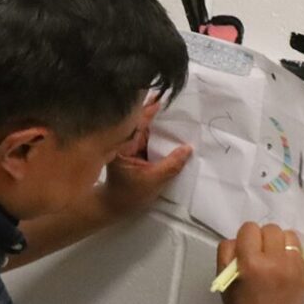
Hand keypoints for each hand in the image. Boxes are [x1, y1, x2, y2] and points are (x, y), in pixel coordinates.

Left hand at [101, 100, 190, 216]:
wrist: (115, 206)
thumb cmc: (129, 195)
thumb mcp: (154, 181)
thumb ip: (171, 164)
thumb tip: (188, 148)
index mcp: (121, 146)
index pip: (135, 123)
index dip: (148, 110)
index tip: (162, 99)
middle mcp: (122, 142)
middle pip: (138, 121)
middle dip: (153, 110)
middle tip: (170, 97)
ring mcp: (128, 145)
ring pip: (144, 128)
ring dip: (157, 120)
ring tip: (173, 107)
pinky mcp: (134, 150)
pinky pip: (147, 137)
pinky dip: (157, 132)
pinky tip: (169, 126)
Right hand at [218, 223, 303, 303]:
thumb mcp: (224, 279)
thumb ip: (227, 253)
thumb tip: (239, 240)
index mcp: (251, 263)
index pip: (249, 229)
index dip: (245, 238)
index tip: (244, 248)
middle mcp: (275, 262)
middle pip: (271, 229)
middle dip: (262, 238)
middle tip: (258, 253)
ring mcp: (293, 268)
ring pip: (289, 235)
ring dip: (279, 243)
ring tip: (273, 258)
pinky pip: (299, 251)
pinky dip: (290, 255)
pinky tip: (282, 267)